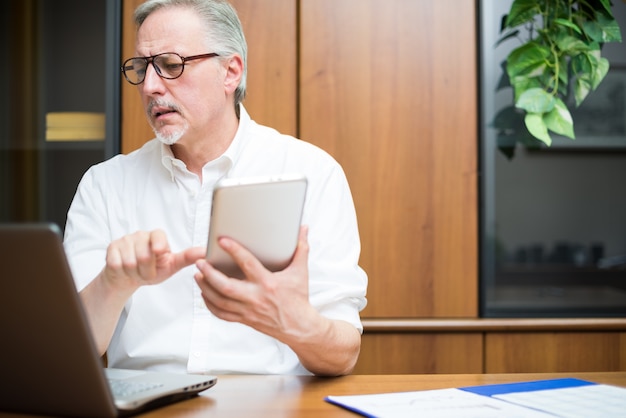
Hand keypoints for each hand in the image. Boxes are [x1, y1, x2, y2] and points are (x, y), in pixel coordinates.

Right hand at [103, 229, 205, 291]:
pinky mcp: (111, 248)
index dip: (158, 246)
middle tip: (147, 272)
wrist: (128, 277)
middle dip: (147, 271)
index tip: (159, 252)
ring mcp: (125, 240)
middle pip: (144, 256)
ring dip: (135, 273)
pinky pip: (117, 264)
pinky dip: (122, 272)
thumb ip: (187, 258)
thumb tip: (205, 252)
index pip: (158, 236)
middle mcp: (140, 235)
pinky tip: (125, 270)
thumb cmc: (152, 270)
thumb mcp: (171, 265)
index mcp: (157, 236)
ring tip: (136, 271)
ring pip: (130, 262)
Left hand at [194, 226, 316, 338]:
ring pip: (220, 301)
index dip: (234, 250)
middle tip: (200, 262)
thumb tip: (303, 230)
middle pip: (226, 286)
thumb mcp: (301, 272)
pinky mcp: (244, 319)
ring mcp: (248, 310)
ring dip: (206, 287)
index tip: (222, 241)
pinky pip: (222, 314)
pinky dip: (210, 304)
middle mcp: (255, 297)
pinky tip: (205, 293)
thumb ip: (300, 249)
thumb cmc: (298, 298)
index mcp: (268, 283)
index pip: (248, 264)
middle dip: (210, 274)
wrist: (298, 327)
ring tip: (198, 274)